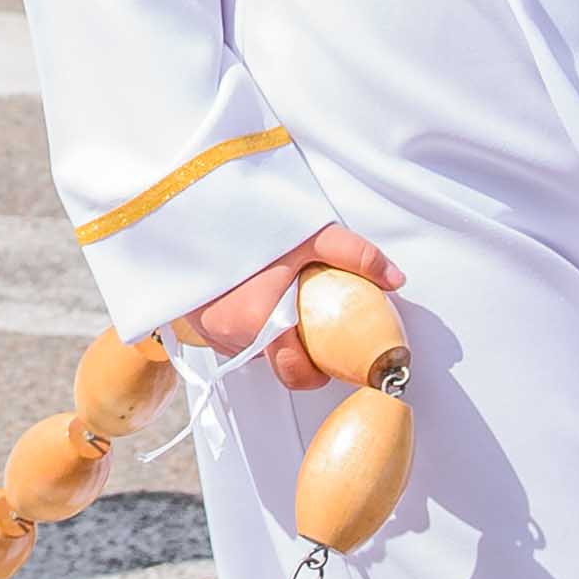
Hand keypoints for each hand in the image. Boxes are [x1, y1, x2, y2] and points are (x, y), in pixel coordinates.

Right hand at [184, 223, 402, 389]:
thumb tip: (394, 278)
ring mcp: (208, 329)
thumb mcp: (310, 235)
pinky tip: (251, 295)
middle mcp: (230, 334)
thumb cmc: (243, 220)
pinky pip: (228, 335)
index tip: (332, 359)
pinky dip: (245, 324)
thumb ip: (356, 257)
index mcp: (261, 323)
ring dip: (270, 334)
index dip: (319, 372)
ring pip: (252, 348)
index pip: (297, 374)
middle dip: (297, 349)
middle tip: (309, 322)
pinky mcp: (192, 318)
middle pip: (276, 362)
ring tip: (280, 300)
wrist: (183, 204)